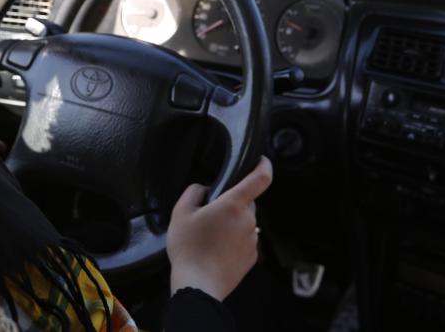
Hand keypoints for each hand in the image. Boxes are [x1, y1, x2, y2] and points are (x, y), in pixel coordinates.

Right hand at [166, 156, 272, 301]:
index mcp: (233, 205)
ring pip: (245, 222)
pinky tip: (217, 250)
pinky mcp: (252, 257)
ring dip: (232, 224)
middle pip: (246, 202)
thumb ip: (194, 192)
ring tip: (210, 238)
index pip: (260, 179)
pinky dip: (234, 241)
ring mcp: (252, 240)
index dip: (264, 165)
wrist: (198, 285)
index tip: (262, 160)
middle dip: (232, 204)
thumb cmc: (188, 248)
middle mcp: (248, 220)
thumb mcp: (180, 213)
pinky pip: (245, 240)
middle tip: (210, 215)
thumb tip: (205, 189)